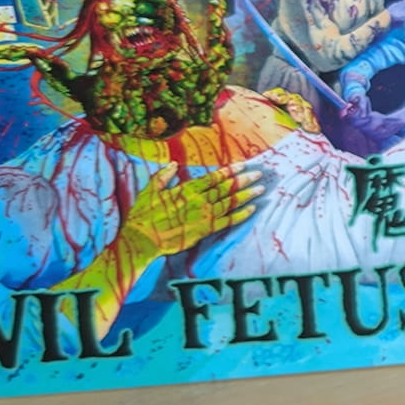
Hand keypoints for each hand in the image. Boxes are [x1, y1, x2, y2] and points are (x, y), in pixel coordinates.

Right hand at [123, 167, 264, 253]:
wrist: (143, 239)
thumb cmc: (143, 215)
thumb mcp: (149, 190)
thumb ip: (163, 176)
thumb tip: (173, 165)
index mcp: (186, 189)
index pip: (213, 177)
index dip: (229, 171)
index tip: (243, 165)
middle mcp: (199, 201)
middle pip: (226, 188)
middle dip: (244, 180)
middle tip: (259, 174)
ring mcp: (203, 216)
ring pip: (230, 203)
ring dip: (246, 195)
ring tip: (261, 189)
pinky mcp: (204, 230)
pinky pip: (227, 221)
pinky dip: (241, 215)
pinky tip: (252, 209)